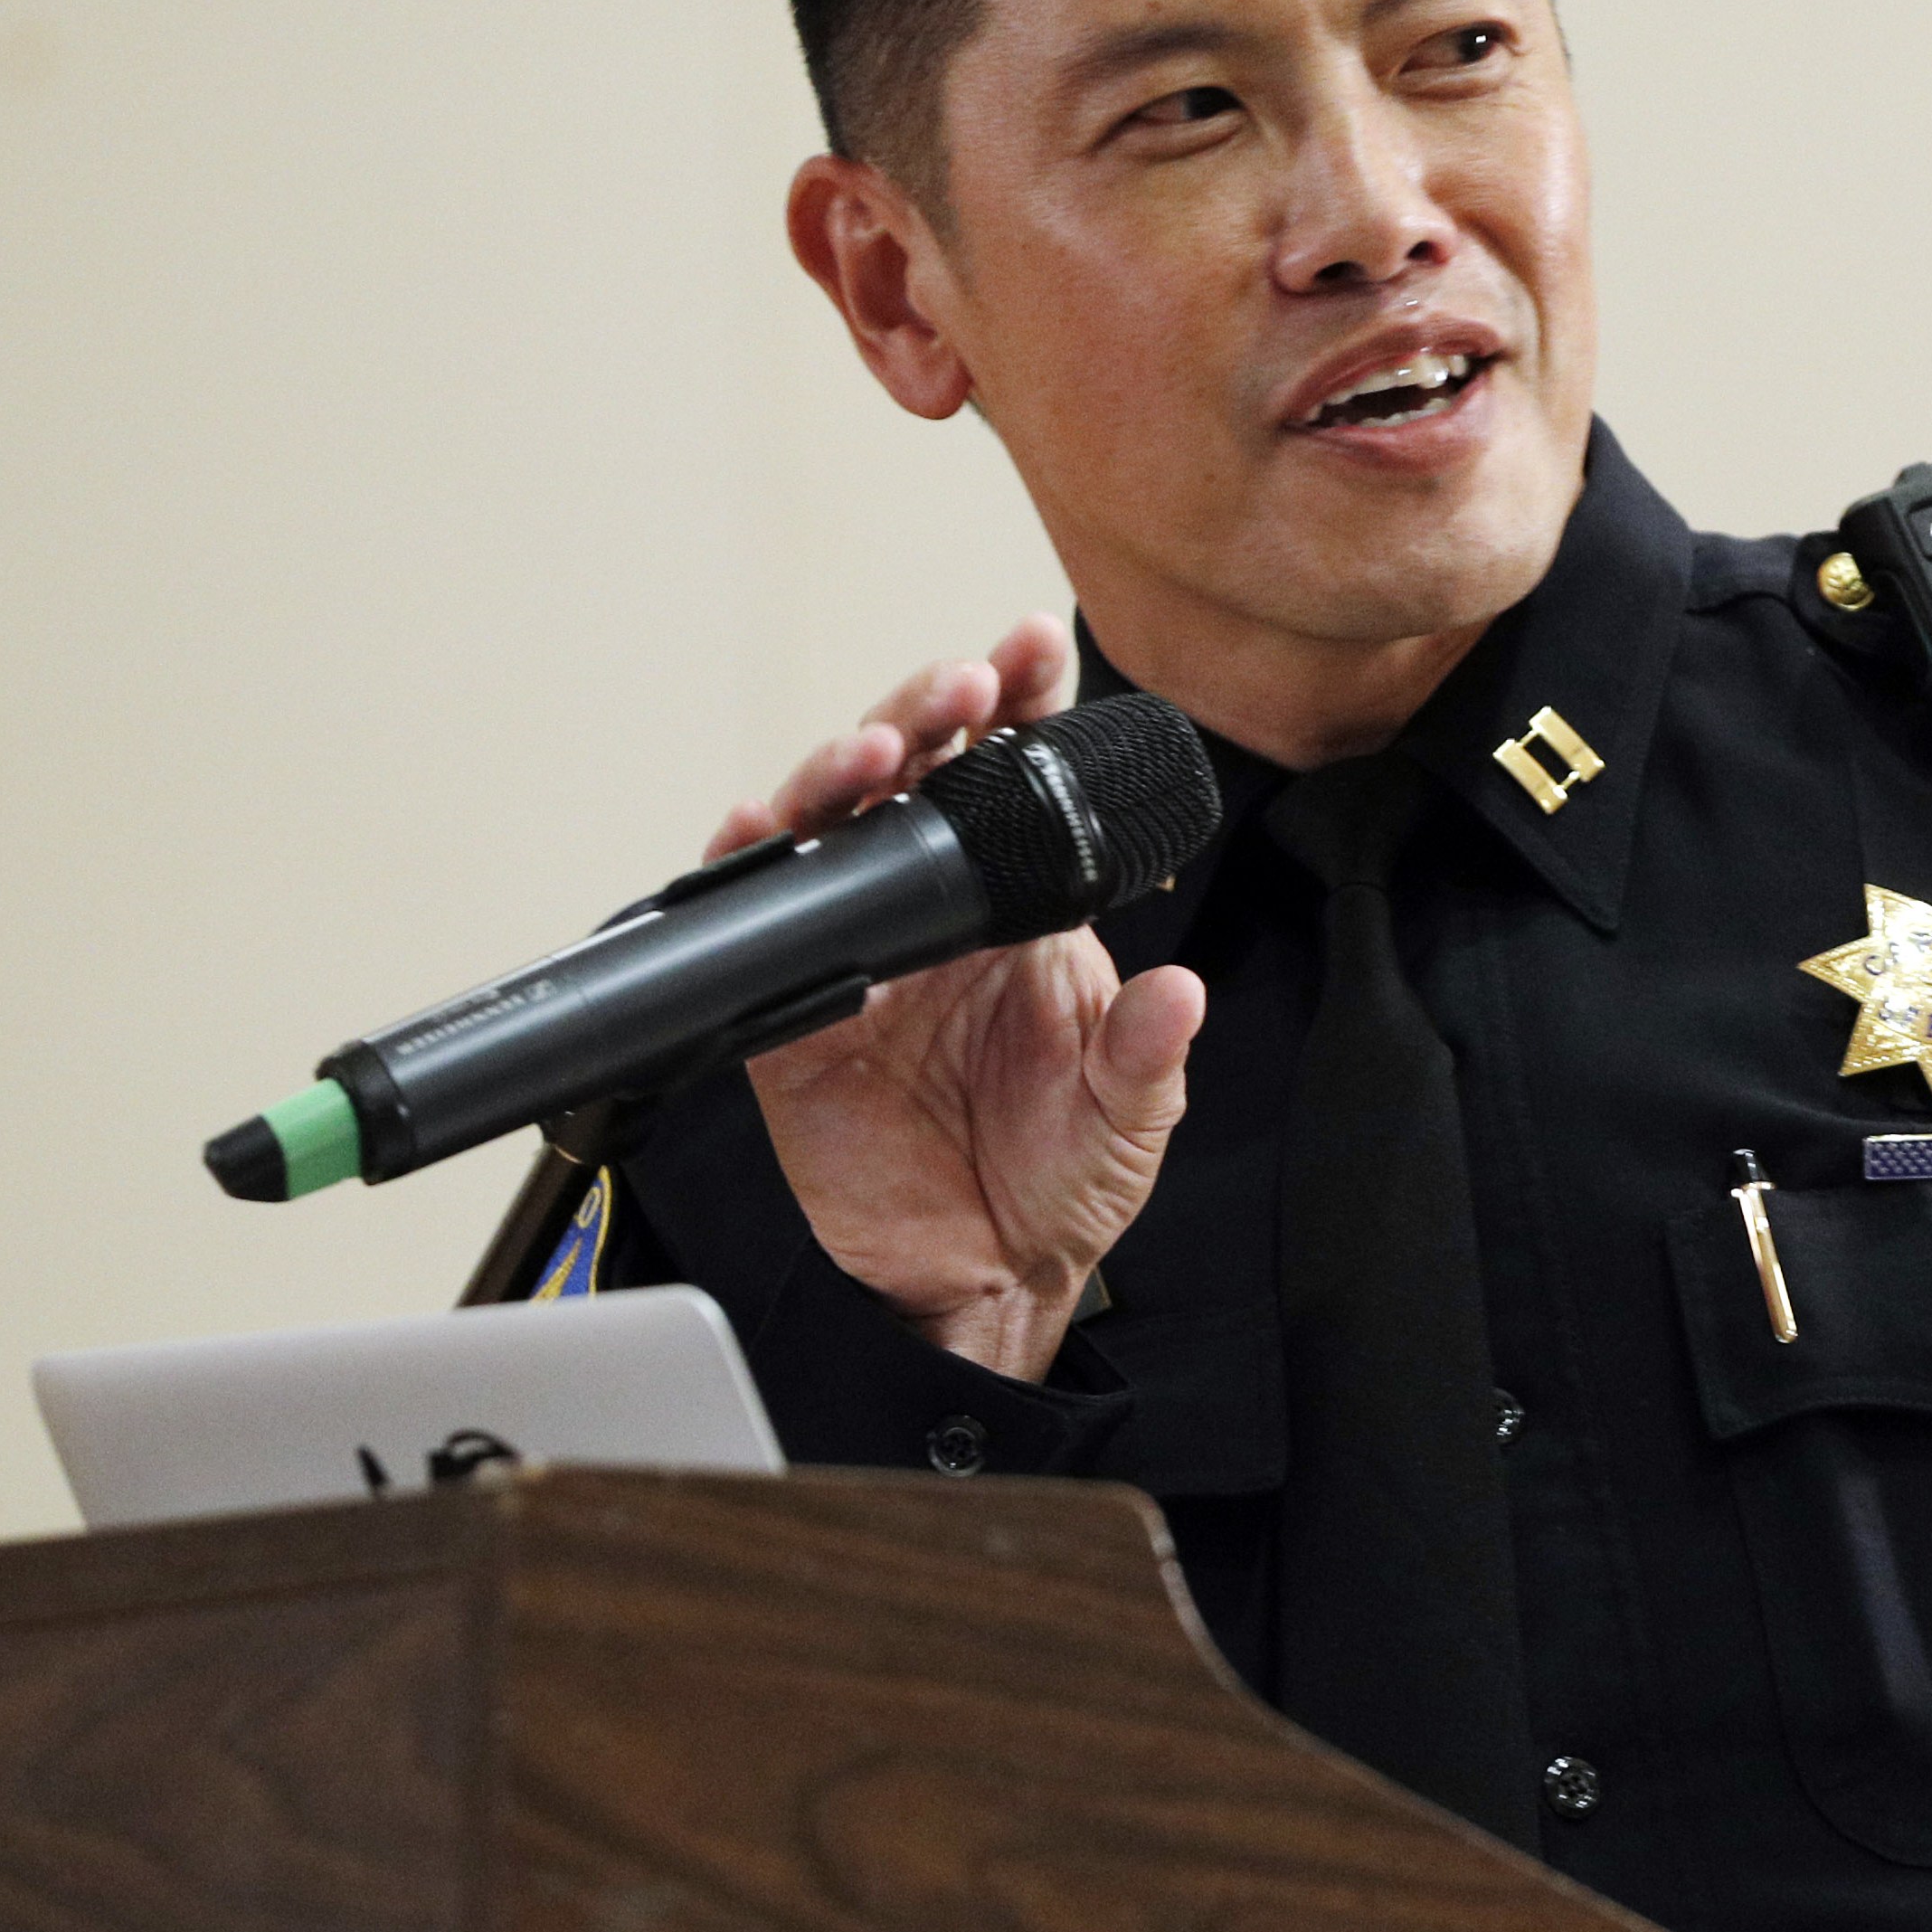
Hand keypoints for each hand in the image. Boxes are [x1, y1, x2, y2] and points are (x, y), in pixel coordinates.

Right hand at [706, 614, 1205, 1381]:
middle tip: (964, 687)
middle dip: (932, 712)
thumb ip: (1148, 1052)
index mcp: (1019, 911)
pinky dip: (752, 865)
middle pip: (916, 777)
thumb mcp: (1130, 1114)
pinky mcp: (793, 1013)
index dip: (1020, 707)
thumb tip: (1179, 994)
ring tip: (886, 749)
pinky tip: (764, 824)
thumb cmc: (1059, 1182)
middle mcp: (935, 913)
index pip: (1017, 782)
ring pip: (833, 827)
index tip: (1035, 650)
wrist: (986, 1280)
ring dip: (848, 771)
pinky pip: (759, 925)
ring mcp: (858, 952)